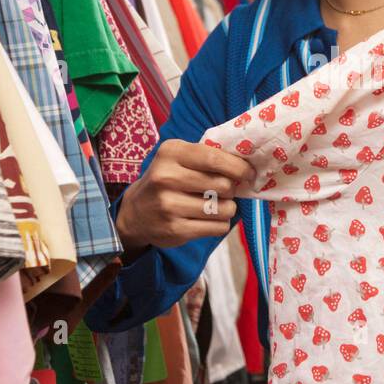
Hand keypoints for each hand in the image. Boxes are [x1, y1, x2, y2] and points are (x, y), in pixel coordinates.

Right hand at [115, 139, 253, 249]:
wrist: (135, 212)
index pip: (215, 158)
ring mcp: (169, 206)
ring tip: (216, 205)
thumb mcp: (179, 158)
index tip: (248, 174)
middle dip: (231, 189)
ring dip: (228, 208)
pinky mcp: (175, 230)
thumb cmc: (167, 179)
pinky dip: (220, 223)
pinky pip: (217, 227)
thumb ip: (208, 156)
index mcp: (171, 153)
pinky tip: (208, 218)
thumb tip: (247, 166)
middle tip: (225, 190)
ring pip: (224, 208)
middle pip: (223, 185)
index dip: (238, 167)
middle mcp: (166, 178)